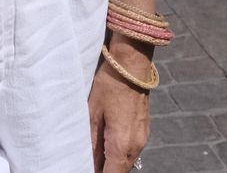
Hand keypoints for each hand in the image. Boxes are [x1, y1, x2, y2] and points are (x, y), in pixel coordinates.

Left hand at [89, 46, 152, 171]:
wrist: (132, 65)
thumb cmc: (110, 85)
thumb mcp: (93, 112)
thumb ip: (91, 141)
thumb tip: (88, 160)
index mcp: (122, 144)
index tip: (83, 169)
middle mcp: (136, 145)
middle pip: (119, 171)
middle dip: (104, 170)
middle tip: (84, 164)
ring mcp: (142, 138)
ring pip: (126, 162)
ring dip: (111, 163)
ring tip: (93, 156)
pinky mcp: (143, 130)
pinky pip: (131, 150)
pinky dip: (119, 153)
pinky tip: (105, 145)